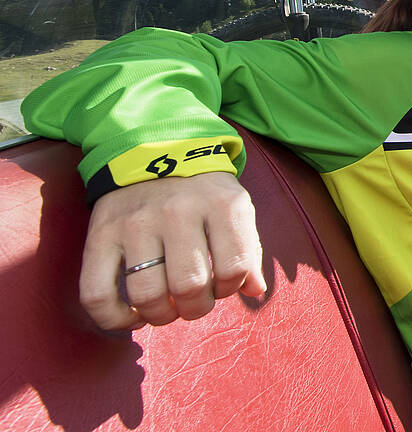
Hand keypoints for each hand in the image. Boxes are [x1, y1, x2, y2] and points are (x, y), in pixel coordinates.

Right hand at [79, 172, 265, 330]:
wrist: (155, 152)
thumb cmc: (204, 192)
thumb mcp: (237, 209)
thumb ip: (249, 250)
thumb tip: (255, 291)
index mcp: (221, 205)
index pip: (235, 268)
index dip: (230, 288)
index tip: (220, 285)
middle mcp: (178, 211)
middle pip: (189, 286)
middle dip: (195, 308)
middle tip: (192, 302)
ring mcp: (136, 223)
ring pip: (147, 294)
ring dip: (160, 316)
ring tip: (165, 309)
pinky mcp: (101, 236)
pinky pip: (97, 293)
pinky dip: (114, 318)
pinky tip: (132, 316)